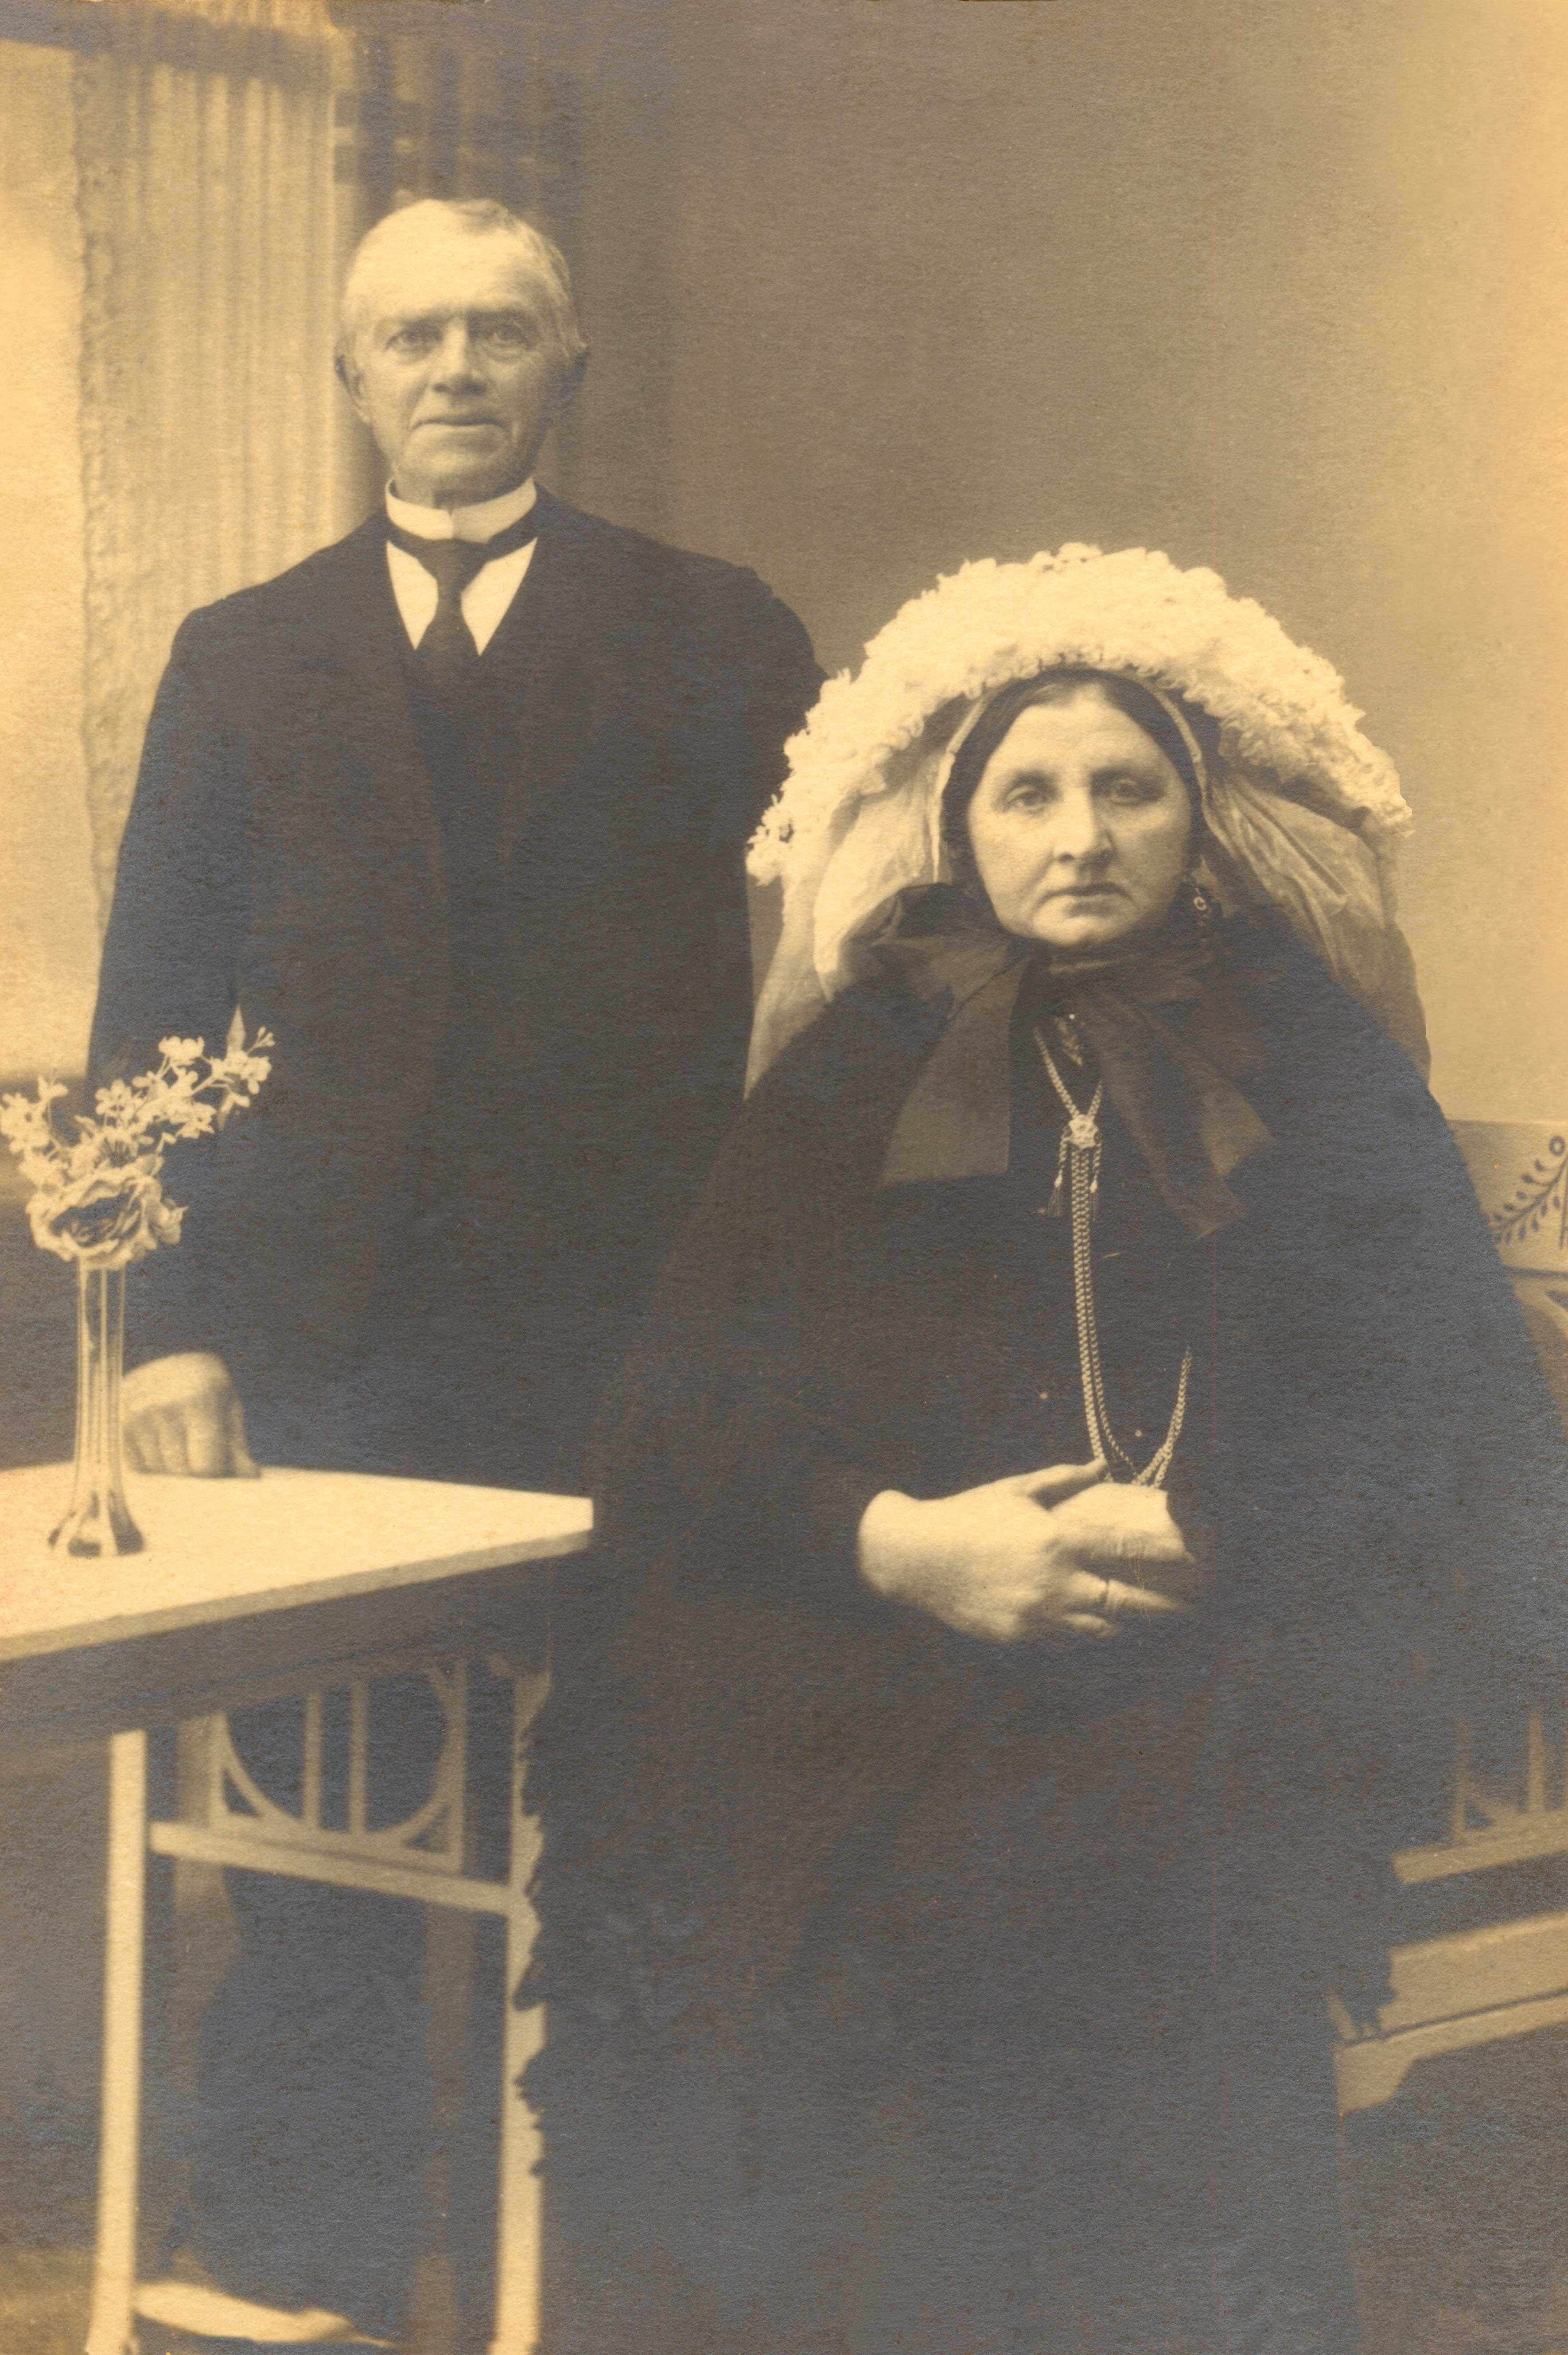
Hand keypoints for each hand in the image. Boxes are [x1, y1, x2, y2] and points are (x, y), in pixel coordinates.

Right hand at [122, 1352, 258, 1477]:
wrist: (168, 1361)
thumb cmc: (208, 1390)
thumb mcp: (229, 1409)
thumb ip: (238, 1447)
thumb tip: (250, 1478)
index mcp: (200, 1400)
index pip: (205, 1466)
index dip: (214, 1474)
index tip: (218, 1466)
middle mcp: (163, 1406)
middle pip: (179, 1471)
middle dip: (192, 1472)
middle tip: (198, 1452)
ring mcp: (136, 1414)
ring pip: (156, 1471)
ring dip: (170, 1468)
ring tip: (179, 1443)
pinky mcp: (118, 1422)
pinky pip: (135, 1466)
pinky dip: (149, 1464)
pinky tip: (159, 1442)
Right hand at [857, 1460, 1197, 1645]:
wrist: (914, 1556)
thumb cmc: (968, 1514)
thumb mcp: (1015, 1490)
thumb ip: (1063, 1479)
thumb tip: (1101, 1465)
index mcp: (1057, 1539)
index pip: (1124, 1547)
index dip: (1164, 1553)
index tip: (1196, 1556)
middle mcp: (1054, 1581)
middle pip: (1126, 1602)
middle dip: (1163, 1608)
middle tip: (1192, 1611)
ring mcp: (1038, 1614)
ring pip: (1101, 1629)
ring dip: (1130, 1628)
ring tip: (1158, 1629)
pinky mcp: (1020, 1636)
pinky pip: (1067, 1642)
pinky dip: (1090, 1637)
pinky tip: (1108, 1635)